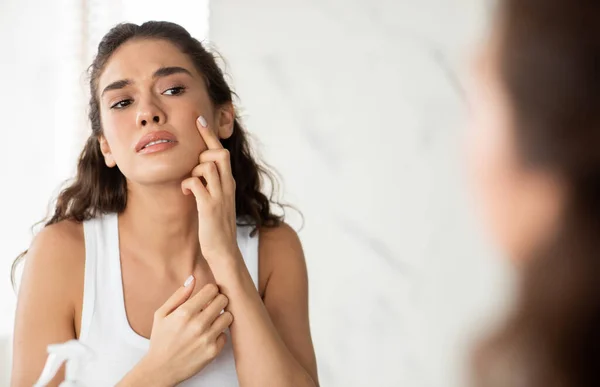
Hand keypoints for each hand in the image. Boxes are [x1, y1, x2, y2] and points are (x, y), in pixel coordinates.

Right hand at [143, 278, 233, 384]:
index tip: (207, 296)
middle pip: (223, 300)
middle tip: (211, 307)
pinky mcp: (213, 351)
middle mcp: (198, 324)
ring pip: (228, 316)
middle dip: (218, 301)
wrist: (160, 369)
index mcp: (185, 312)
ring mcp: (207, 339)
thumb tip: (193, 278)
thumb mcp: (162, 314)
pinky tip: (209, 335)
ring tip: (212, 320)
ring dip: (221, 316)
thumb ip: (179, 295)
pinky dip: (219, 334)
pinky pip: (226, 335)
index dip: (210, 291)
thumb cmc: (161, 340)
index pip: (212, 289)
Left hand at [181, 116, 238, 261]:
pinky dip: (188, 183)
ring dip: (194, 169)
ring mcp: (220, 196)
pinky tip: (186, 192)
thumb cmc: (216, 227)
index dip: (210, 135)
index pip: (222, 152)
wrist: (224, 251)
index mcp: (229, 183)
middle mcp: (227, 186)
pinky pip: (196, 183)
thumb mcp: (216, 201)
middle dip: (204, 148)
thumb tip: (196, 172)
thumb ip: (210, 185)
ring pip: (207, 166)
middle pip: (220, 153)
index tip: (199, 119)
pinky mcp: (210, 207)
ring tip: (190, 183)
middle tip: (193, 158)